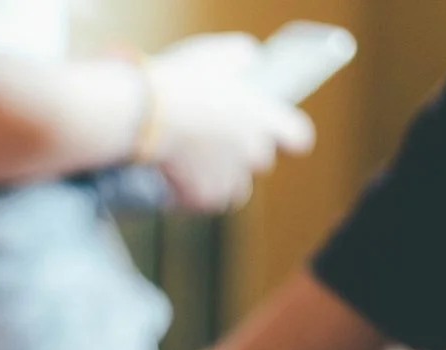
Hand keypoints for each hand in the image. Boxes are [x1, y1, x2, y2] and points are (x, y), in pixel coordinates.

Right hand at [146, 32, 315, 210]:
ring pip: (233, 188)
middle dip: (243, 154)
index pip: (298, 139)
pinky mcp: (201, 196)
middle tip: (218, 140)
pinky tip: (178, 179)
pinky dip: (192, 194)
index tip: (275, 135)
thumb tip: (250, 62)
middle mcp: (253, 153)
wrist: (146, 112)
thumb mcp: (221, 53)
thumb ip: (245, 58)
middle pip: (260, 163)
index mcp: (265, 119)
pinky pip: (203, 201)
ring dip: (220, 178)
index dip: (286, 137)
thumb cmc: (184, 80)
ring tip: (196, 164)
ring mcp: (228, 179)